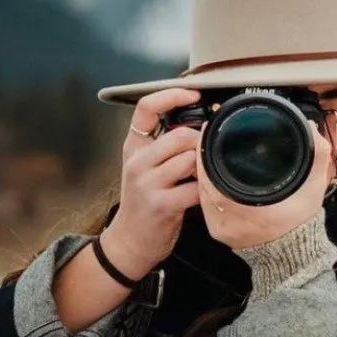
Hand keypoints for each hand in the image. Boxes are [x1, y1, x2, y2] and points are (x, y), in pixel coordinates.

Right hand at [100, 88, 202, 280]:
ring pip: (190, 159)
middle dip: (201, 141)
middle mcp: (137, 162)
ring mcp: (147, 184)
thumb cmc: (144, 202)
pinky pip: (195, 187)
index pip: (146, 108)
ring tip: (206, 175)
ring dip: (205, 166)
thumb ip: (164, 146)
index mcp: (133, 148)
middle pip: (179, 135)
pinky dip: (207, 189)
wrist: (129, 242)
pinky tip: (208, 193)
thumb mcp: (144, 168)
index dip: (172, 95)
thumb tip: (198, 124)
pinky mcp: (162, 205)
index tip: (194, 94)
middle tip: (207, 152)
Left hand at [196, 120, 336, 249]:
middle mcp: (232, 223)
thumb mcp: (314, 187)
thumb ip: (317, 156)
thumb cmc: (302, 221)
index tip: (210, 133)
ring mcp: (222, 229)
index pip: (215, 181)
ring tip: (206, 148)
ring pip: (203, 193)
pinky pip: (205, 203)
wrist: (294, 252)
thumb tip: (310, 127)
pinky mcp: (218, 232)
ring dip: (203, 171)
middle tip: (207, 135)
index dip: (207, 156)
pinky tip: (209, 171)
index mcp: (253, 213)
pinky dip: (206, 186)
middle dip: (204, 158)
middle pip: (205, 184)